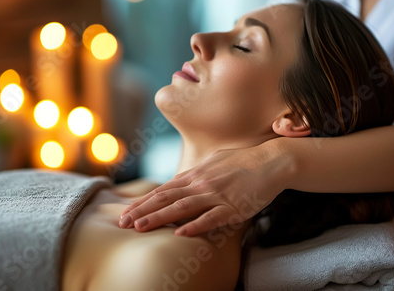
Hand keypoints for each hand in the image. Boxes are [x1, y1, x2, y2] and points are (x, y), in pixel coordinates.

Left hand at [118, 138, 291, 235]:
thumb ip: (198, 172)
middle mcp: (201, 183)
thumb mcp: (215, 162)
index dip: (144, 201)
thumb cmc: (244, 161)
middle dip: (142, 210)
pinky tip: (180, 233)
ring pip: (182, 207)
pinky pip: (211, 218)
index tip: (127, 210)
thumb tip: (184, 180)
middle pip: (166, 198)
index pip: (164, 189)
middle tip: (122, 222)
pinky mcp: (232, 206)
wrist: (271, 161)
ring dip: (159, 218)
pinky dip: (195, 225)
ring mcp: (216, 194)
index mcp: (196, 174)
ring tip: (139, 227)